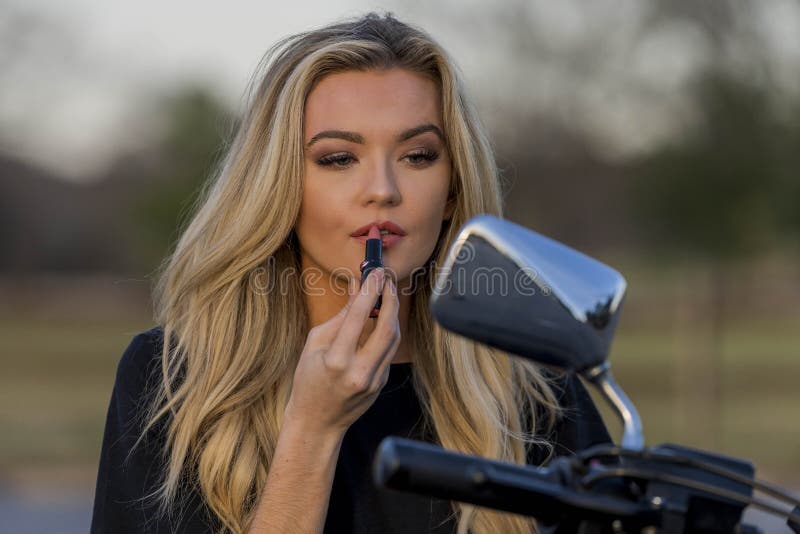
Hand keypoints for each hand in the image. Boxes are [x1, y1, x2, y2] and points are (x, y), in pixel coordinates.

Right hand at [284, 268, 399, 434]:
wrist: (316, 422)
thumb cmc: (308, 380)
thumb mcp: (315, 344)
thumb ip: (340, 316)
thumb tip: (357, 288)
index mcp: (336, 360)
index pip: (359, 317)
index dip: (369, 291)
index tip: (374, 273)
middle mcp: (359, 372)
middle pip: (387, 328)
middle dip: (391, 299)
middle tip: (387, 280)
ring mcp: (374, 381)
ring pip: (394, 339)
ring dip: (393, 313)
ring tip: (386, 293)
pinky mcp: (381, 384)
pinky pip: (389, 351)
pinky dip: (388, 331)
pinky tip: (382, 318)